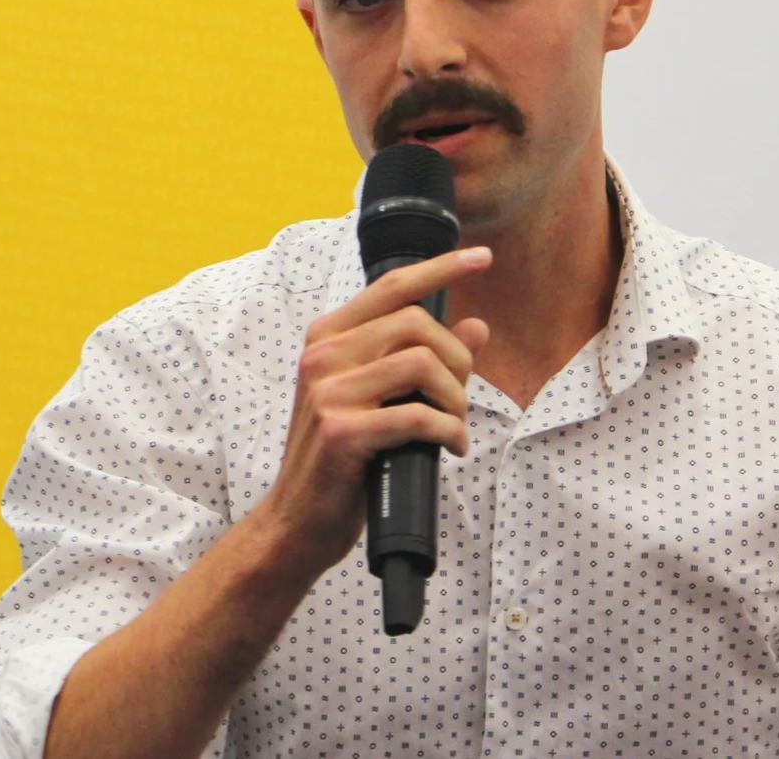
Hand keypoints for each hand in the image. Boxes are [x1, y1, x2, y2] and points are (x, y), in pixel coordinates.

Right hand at [255, 246, 492, 581]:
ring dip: (456, 399)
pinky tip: (451, 447)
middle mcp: (323, 355)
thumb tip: (476, 327)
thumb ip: (422, 359)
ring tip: (454, 426)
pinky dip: (449, 431)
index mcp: (328, 337)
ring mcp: (328, 391)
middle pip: (417, 324)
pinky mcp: (342, 431)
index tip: (482, 257)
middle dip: (457, 360)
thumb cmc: (341, 459)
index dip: (441, 268)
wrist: (296, 521)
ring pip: (423, 364)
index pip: (392, 285)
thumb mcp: (378, 398)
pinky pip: (419, 415)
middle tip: (459, 399)